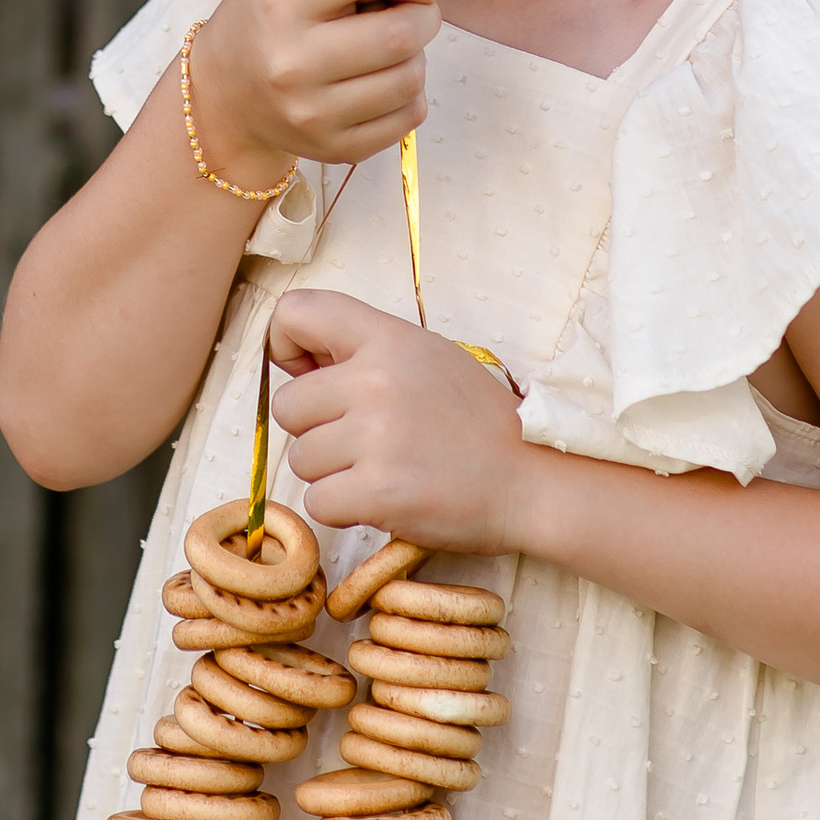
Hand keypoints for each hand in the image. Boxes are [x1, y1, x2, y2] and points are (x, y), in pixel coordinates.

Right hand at [191, 0, 467, 178]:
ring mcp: (313, 113)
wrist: (223, 97)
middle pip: (402, 32)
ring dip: (415, 53)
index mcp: (282, 2)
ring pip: (411, 76)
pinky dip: (409, 91)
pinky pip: (409, 116)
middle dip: (425, 12)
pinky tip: (381, 78)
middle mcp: (294, 62)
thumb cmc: (266, 18)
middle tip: (414, 4)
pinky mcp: (334, 149)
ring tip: (387, 44)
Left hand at [268, 285, 526, 549]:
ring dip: (332, 473)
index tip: (314, 374)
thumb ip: (365, 352)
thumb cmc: (478, 421)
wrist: (532, 480)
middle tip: (366, 440)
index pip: (295, 312)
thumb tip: (297, 366)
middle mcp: (375, 380)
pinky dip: (343, 508)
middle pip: (286, 406)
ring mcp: (375, 437)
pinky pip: (316, 502)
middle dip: (316, 429)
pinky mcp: (377, 492)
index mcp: (387, 338)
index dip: (287, 347)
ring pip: (299, 459)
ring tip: (385, 468)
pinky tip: (384, 498)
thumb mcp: (427, 358)